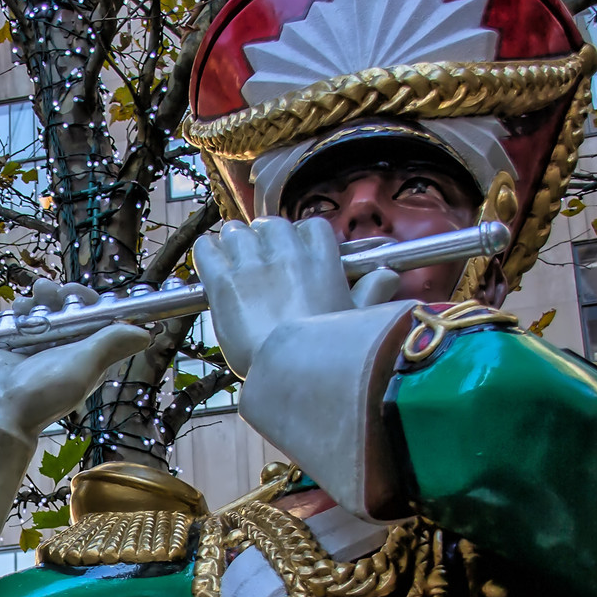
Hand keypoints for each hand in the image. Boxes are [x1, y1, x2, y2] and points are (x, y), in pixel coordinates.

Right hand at [0, 280, 151, 440]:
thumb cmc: (44, 391)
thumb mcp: (85, 365)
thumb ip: (112, 344)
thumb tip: (147, 333)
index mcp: (88, 355)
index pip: (97, 318)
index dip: (89, 302)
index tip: (76, 295)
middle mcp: (65, 349)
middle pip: (68, 310)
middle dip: (60, 296)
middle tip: (48, 293)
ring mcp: (38, 347)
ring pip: (43, 310)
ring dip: (37, 300)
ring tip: (28, 301)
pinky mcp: (14, 345)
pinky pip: (20, 319)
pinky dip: (18, 312)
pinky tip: (15, 314)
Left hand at [192, 217, 400, 379]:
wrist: (291, 370)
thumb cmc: (328, 351)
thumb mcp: (357, 319)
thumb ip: (372, 292)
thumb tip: (389, 275)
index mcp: (321, 259)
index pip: (311, 228)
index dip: (300, 238)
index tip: (295, 253)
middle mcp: (286, 253)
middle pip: (271, 226)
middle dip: (265, 239)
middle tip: (261, 259)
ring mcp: (252, 265)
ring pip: (237, 232)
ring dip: (235, 242)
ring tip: (234, 258)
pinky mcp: (223, 282)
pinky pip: (207, 249)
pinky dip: (208, 251)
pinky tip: (211, 260)